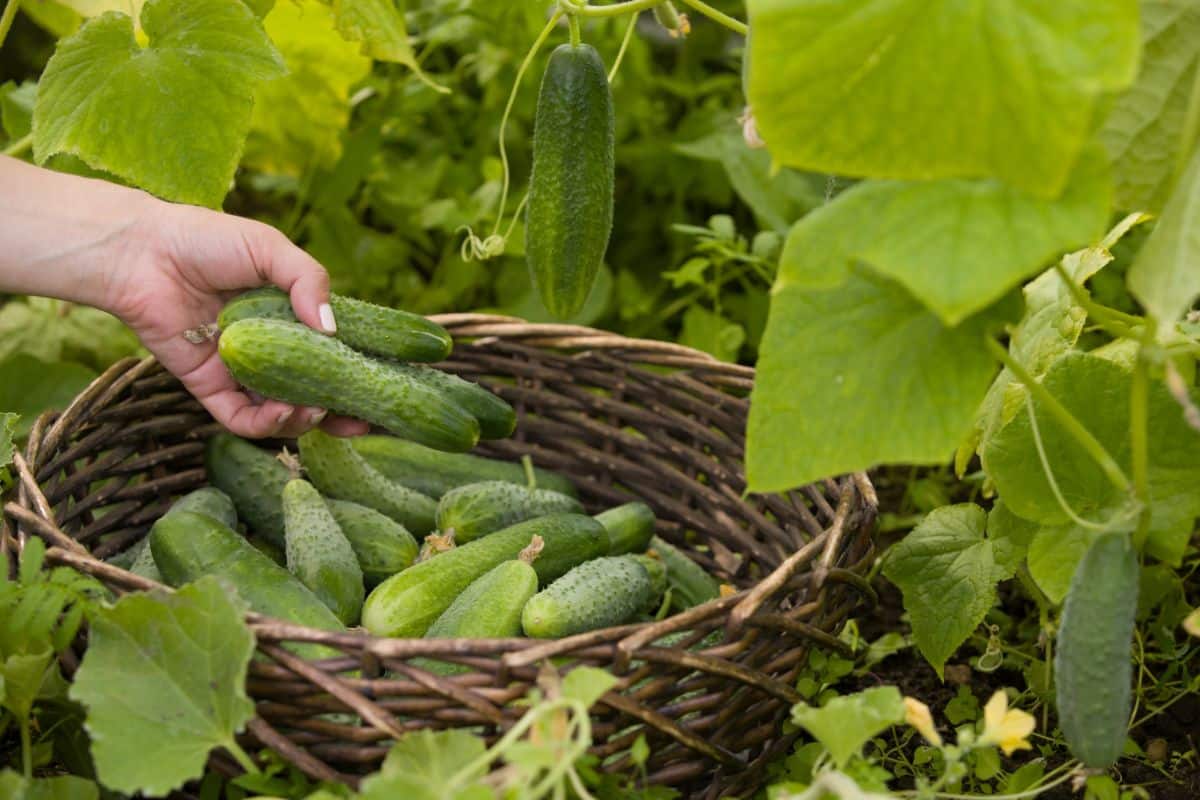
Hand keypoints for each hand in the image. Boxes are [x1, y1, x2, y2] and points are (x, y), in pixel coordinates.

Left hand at [105, 200, 369, 438]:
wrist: (144, 254)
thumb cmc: (208, 241)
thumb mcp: (271, 249)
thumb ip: (308, 281)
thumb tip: (334, 331)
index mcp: (293, 317)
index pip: (336, 352)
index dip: (360, 372)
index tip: (383, 386)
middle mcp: (273, 349)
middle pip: (316, 391)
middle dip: (340, 411)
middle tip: (360, 423)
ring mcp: (244, 372)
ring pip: (283, 412)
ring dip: (303, 418)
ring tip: (313, 410)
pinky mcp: (212, 388)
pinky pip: (242, 419)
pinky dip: (265, 424)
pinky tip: (281, 412)